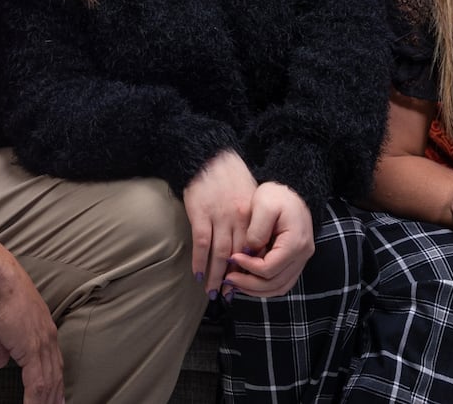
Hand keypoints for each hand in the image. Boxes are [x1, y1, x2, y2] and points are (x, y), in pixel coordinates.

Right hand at [0, 261, 64, 403]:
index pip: (53, 361)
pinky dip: (35, 402)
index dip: (55, 380)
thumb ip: (1, 345)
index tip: (55, 395)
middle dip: (56, 395)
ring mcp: (42, 342)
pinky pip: (37, 384)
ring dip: (46, 402)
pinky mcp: (32, 349)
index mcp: (43, 327)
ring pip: (48, 382)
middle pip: (55, 374)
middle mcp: (48, 336)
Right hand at [183, 151, 258, 297]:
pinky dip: (200, 261)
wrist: (208, 154)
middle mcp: (238, 218)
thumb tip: (252, 243)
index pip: (254, 249)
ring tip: (213, 294)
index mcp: (253, 215)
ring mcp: (219, 216)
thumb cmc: (229, 173)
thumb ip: (252, 218)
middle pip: (238, 256)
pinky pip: (201, 242)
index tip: (246, 285)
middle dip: (234, 279)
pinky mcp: (200, 212)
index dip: (249, 270)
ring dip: (216, 276)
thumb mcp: (249, 194)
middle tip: (229, 298)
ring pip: (220, 254)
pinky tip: (198, 274)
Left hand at [224, 182, 313, 296]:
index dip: (248, 267)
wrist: (291, 190)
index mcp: (295, 242)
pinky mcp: (294, 261)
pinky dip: (263, 285)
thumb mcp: (263, 205)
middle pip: (275, 283)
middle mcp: (302, 256)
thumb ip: (256, 230)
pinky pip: (280, 282)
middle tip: (228, 280)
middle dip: (249, 284)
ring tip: (235, 283)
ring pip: (278, 287)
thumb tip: (248, 252)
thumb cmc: (277, 195)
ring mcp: (300, 261)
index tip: (231, 258)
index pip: (270, 267)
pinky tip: (247, 280)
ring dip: (256, 289)